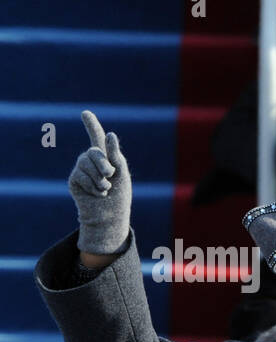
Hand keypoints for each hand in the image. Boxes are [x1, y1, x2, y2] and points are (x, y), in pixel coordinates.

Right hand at [68, 111, 131, 255]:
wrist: (110, 216)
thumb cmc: (119, 196)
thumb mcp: (122, 174)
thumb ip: (116, 155)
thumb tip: (110, 134)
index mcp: (106, 158)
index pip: (97, 138)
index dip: (91, 125)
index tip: (85, 113)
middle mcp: (91, 161)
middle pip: (94, 152)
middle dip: (104, 164)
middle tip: (110, 176)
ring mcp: (81, 169)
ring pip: (85, 163)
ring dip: (100, 179)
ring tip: (105, 189)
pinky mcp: (74, 179)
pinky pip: (81, 176)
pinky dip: (93, 186)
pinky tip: (97, 194)